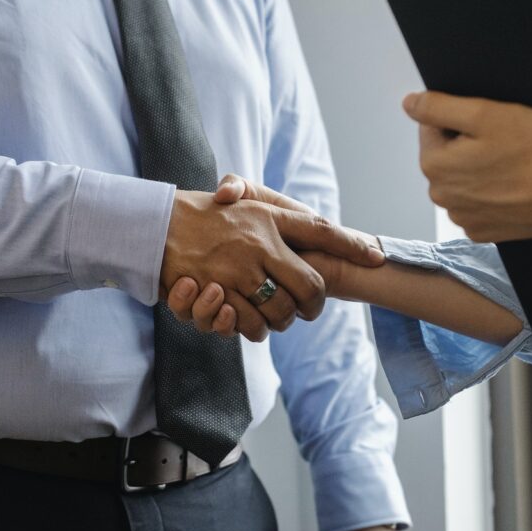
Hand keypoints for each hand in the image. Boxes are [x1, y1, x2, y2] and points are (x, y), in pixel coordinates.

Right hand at [161, 182, 384, 340]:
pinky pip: (250, 323)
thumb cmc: (200, 215)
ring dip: (283, 320)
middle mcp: (260, 243)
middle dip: (315, 304)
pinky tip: (249, 321)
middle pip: (310, 285)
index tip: (376, 256)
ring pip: (282, 311)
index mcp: (268, 217)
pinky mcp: (219, 293)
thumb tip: (308, 227)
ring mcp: (240, 270)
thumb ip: (271, 214)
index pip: (321, 231)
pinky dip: (254, 328)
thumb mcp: (240, 202)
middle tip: (309, 310)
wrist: (155, 226)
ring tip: (277, 317)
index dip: (351, 245)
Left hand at [403, 91, 531, 248]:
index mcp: (434, 164)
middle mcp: (440, 195)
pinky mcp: (482, 231)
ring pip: (462, 180)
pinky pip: (478, 203)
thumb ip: (438, 107)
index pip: (432, 126)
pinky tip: (512, 188)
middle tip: (503, 143)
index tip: (489, 125)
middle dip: (468, 145)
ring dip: (479, 170)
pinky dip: (491, 194)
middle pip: (446, 155)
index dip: (462, 119)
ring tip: (511, 166)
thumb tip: (409, 103)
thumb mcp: (484, 113)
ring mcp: (462, 216)